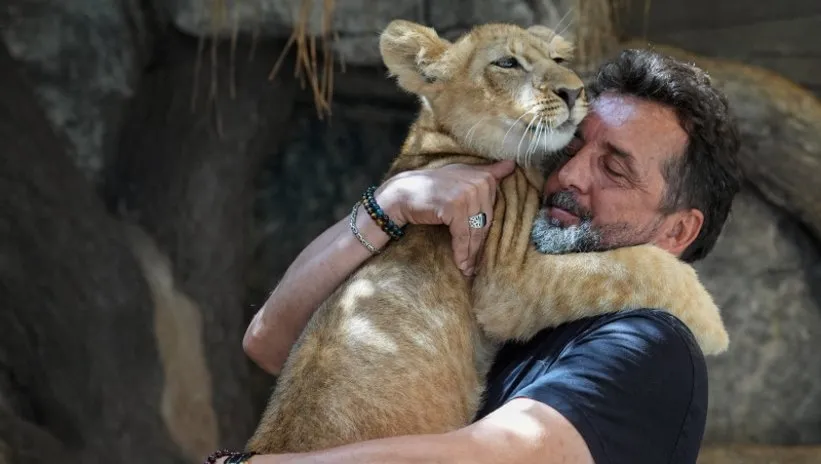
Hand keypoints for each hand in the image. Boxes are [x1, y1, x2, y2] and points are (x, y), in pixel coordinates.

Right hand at [375, 160, 515, 274]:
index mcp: (484, 177)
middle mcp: (479, 183)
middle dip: (479, 246)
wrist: (402, 193)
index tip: (484, 250)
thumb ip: (487, 171)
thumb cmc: (432, 187)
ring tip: (469, 269)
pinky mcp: (455, 207)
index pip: (492, 212)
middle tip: (476, 265)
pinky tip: (462, 265)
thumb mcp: (461, 174)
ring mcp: (467, 194)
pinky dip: (462, 253)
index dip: (487, 233)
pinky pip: (463, 236)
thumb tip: (512, 164)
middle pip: (485, 224)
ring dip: (471, 254)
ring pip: (475, 232)